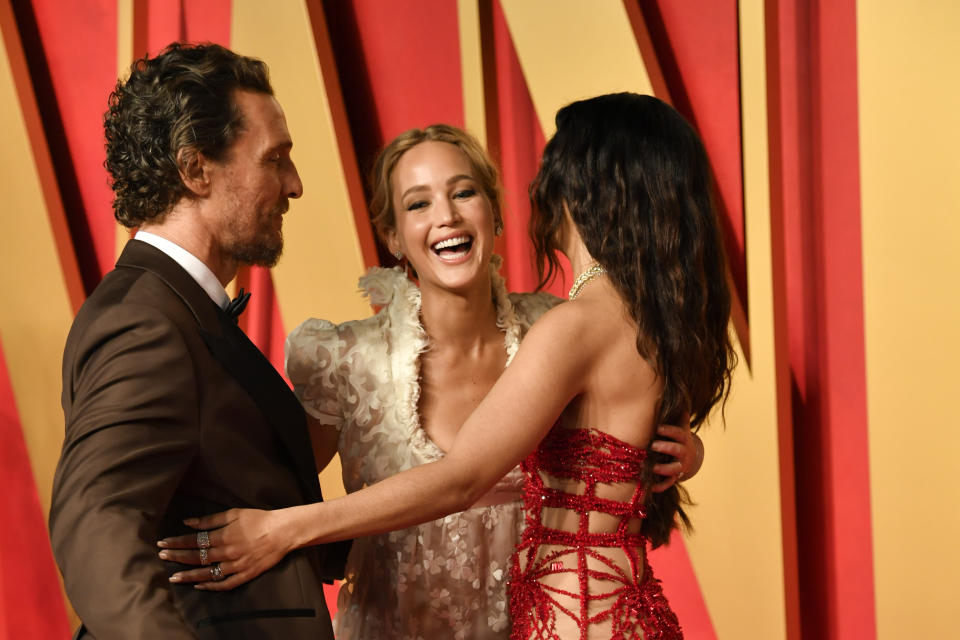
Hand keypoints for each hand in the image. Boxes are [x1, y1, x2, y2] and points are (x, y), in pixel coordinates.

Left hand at [157, 508, 291, 590]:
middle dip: (177, 558)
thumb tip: (189, 522)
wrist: (283, 532)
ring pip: (207, 574)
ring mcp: (235, 566)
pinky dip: (211, 586)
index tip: (162, 543)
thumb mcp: (234, 513)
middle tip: (161, 558)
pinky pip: (225, 584)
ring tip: (174, 577)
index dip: (176, 543)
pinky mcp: (245, 575)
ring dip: (189, 575)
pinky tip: (199, 585)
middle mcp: (226, 553)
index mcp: (223, 536)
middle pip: (196, 558)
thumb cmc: (259, 519)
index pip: (193, 541)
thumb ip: (210, 520)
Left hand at [649, 417, 702, 491]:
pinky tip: (651, 487)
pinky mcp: (675, 477)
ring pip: (674, 469)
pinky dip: (660, 486)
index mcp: (683, 439)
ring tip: (651, 467)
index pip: (679, 433)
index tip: (658, 428)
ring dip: (663, 469)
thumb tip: (678, 393)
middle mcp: (683, 453)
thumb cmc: (679, 436)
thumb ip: (678, 412)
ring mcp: (680, 466)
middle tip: (653, 446)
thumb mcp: (680, 424)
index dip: (670, 431)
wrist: (689, 455)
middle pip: (677, 450)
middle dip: (666, 448)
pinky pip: (668, 484)